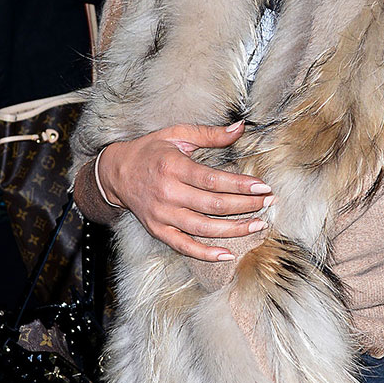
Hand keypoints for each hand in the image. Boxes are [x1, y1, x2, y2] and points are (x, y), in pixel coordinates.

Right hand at [97, 122, 274, 261]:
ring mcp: (162, 215)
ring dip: (233, 230)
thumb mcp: (176, 134)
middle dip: (245, 206)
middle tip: (268, 204)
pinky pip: (183, 246)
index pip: (213, 180)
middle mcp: (168, 193)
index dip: (241, 186)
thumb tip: (240, 128)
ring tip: (257, 225)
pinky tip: (226, 255)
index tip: (263, 188)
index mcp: (173, 167)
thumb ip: (210, 134)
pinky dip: (205, 254)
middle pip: (213, 205)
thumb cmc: (149, 151)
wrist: (116, 172)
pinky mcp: (157, 230)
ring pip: (203, 228)